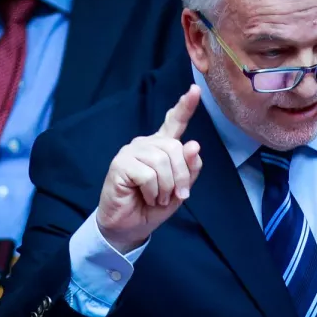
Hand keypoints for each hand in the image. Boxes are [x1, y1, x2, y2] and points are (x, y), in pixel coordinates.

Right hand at [96, 85, 202, 253]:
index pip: (174, 122)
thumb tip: (193, 145)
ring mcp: (132, 151)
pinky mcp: (121, 164)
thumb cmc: (153, 206)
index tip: (195, 90)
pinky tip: (145, 196)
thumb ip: (189, 169)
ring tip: (158, 198)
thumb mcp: (180, 190)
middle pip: (176, 148)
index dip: (185, 106)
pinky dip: (153, 191)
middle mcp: (147, 143)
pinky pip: (148, 174)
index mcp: (162, 146)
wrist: (129, 227)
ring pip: (163, 160)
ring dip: (167, 187)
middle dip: (182, 176)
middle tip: (176, 196)